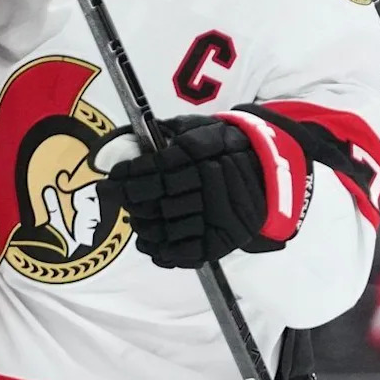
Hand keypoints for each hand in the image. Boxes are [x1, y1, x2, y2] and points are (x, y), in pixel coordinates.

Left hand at [100, 110, 311, 268]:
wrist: (267, 169)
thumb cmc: (221, 145)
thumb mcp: (193, 127)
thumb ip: (161, 133)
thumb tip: (117, 140)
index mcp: (199, 153)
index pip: (153, 167)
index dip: (127, 175)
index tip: (112, 178)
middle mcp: (209, 183)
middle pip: (156, 198)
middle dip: (129, 199)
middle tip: (113, 198)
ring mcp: (218, 214)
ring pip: (168, 225)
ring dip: (142, 225)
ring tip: (132, 218)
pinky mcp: (225, 238)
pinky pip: (188, 252)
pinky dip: (163, 252)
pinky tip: (147, 244)